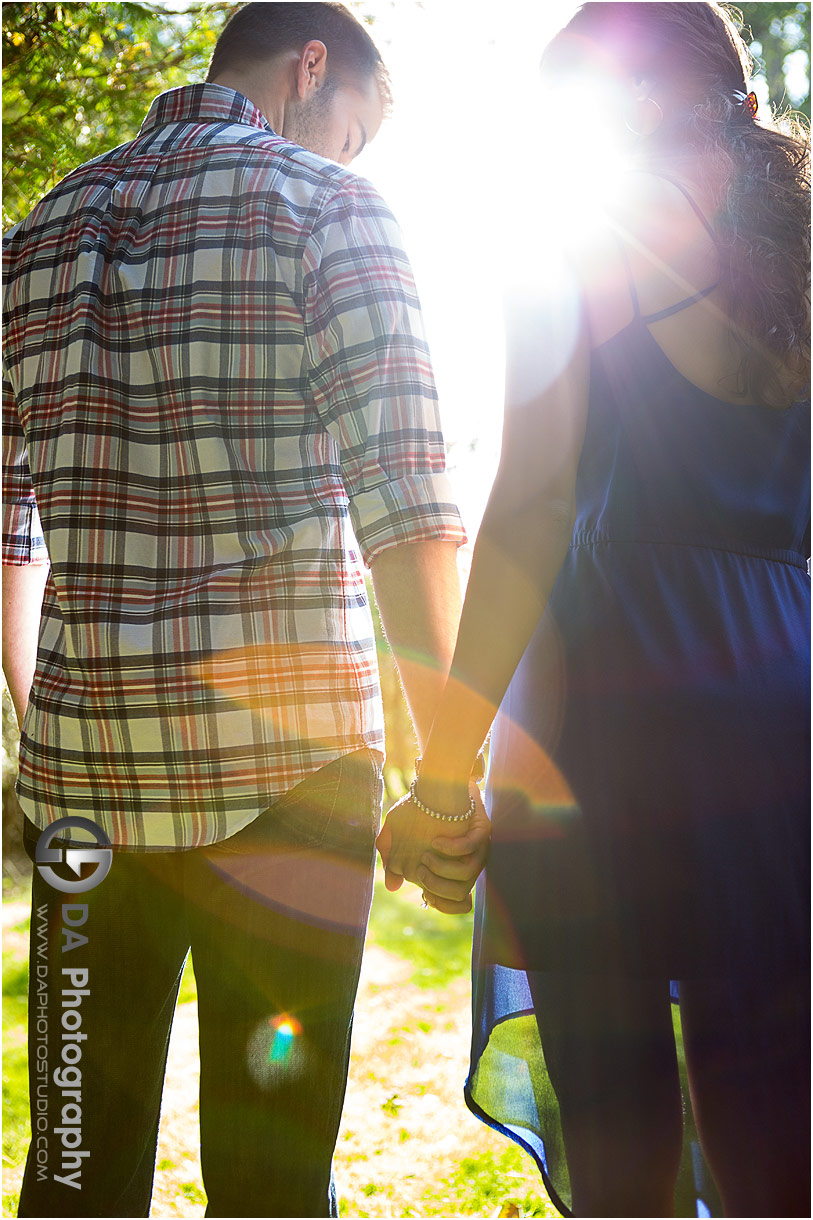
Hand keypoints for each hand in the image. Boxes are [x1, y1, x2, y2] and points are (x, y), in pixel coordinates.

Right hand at [375, 784, 489, 913]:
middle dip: (437, 887)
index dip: (439, 903)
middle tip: (420, 870)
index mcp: (451, 868)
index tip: (423, 893)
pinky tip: (436, 840)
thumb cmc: (416, 807)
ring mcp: (476, 847)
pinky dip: (452, 848)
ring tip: (426, 855)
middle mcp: (466, 861)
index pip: (453, 901)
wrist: (435, 779)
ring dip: (443, 869)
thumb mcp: (395, 831)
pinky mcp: (481, 830)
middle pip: (459, 893)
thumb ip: (390, 858)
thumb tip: (393, 887)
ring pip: (467, 874)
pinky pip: (471, 847)